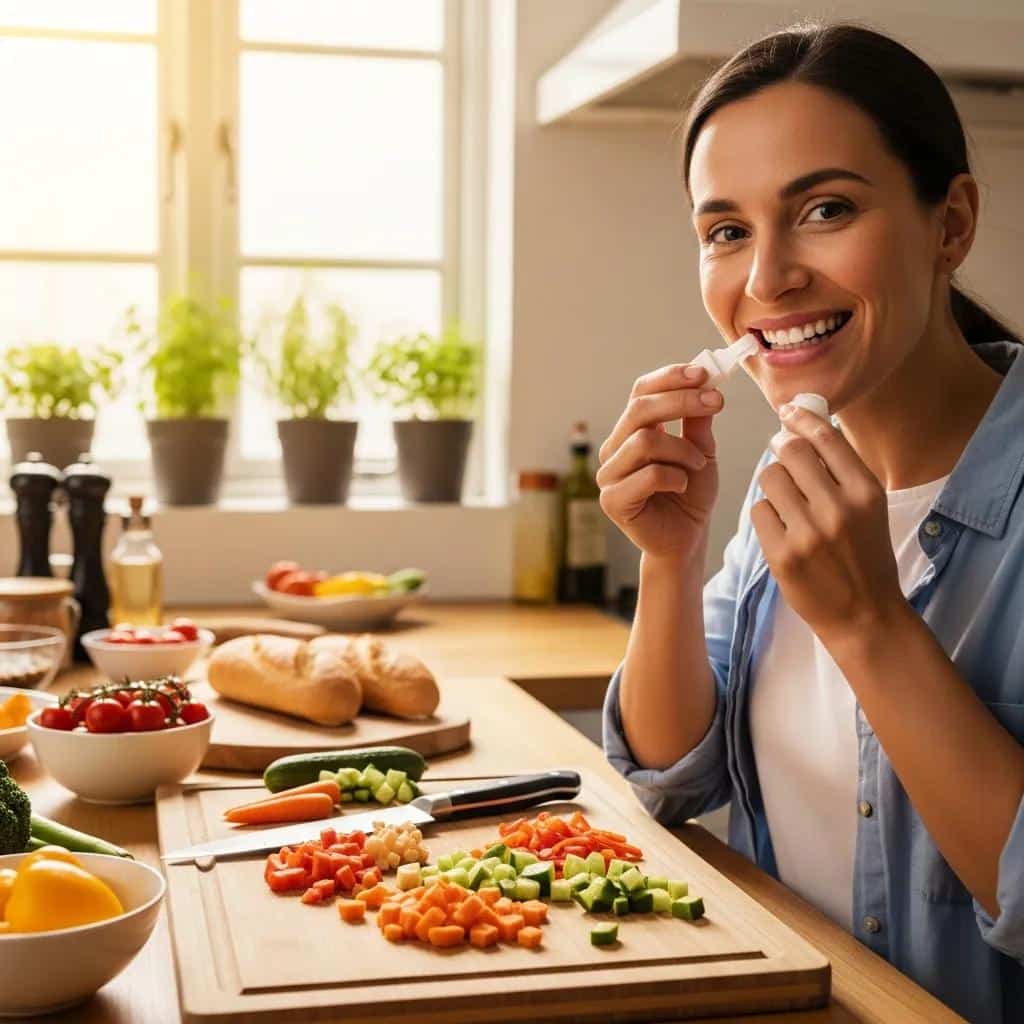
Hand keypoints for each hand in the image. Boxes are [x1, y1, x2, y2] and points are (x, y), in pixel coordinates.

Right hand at [597, 363, 723, 561]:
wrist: (687, 538)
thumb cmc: (691, 494)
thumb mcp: (702, 449)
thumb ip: (698, 419)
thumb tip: (705, 379)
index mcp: (631, 430)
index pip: (641, 391)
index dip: (671, 378)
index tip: (704, 374)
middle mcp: (614, 448)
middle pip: (640, 409)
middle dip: (681, 401)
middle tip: (716, 402)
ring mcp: (609, 474)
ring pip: (644, 440)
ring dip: (682, 449)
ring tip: (699, 465)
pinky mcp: (612, 500)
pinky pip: (647, 475)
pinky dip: (675, 476)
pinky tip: (682, 485)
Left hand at [750, 403, 906, 646]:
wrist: (864, 614)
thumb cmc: (865, 555)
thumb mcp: (869, 508)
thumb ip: (842, 470)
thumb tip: (806, 426)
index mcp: (866, 492)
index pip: (826, 437)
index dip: (802, 418)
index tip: (789, 411)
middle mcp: (838, 509)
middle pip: (792, 451)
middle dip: (783, 448)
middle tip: (783, 454)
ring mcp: (808, 533)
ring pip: (770, 478)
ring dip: (774, 482)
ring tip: (788, 500)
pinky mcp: (783, 554)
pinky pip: (760, 510)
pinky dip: (767, 514)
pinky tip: (782, 529)